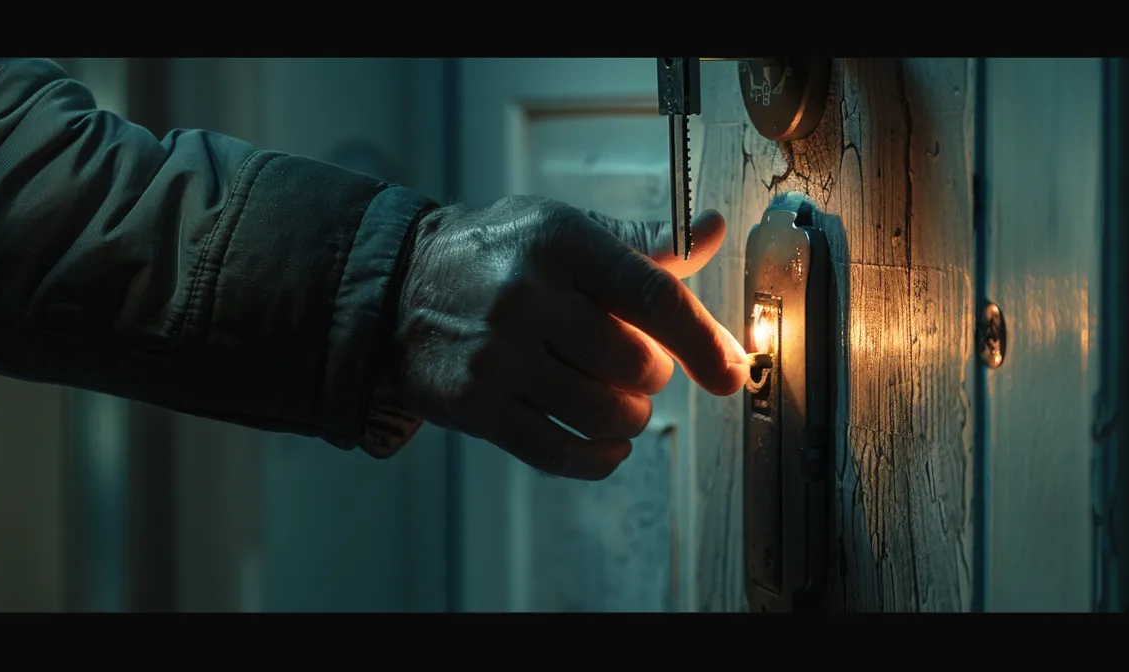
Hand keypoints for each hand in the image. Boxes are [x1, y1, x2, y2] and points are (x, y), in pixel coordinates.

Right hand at [391, 196, 747, 479]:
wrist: (397, 288)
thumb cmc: (497, 256)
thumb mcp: (564, 230)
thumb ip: (642, 242)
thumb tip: (709, 230)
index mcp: (560, 242)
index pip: (651, 296)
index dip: (702, 341)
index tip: (731, 372)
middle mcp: (527, 296)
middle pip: (636, 365)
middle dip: (652, 375)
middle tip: (632, 364)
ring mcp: (498, 355)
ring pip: (606, 414)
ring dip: (629, 417)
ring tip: (615, 398)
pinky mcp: (477, 406)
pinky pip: (562, 453)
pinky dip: (599, 457)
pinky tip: (606, 443)